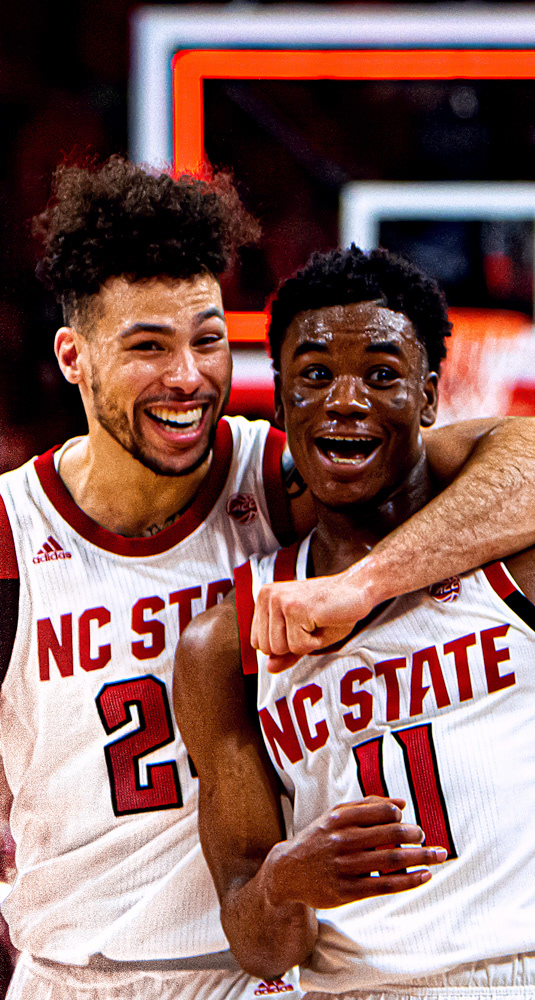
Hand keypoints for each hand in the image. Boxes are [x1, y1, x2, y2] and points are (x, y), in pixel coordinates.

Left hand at [251, 567, 376, 671]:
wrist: (357, 590)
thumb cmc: (331, 611)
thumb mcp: (303, 636)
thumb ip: (285, 652)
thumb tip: (269, 668)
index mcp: (264, 598)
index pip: (257, 642)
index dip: (283, 645)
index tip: (301, 628)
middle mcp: (267, 596)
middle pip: (267, 648)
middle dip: (293, 646)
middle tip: (310, 625)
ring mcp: (280, 601)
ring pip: (280, 649)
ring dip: (305, 644)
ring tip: (316, 623)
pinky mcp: (295, 608)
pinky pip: (298, 646)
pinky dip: (314, 642)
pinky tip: (322, 622)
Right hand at [264, 797, 446, 909]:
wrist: (287, 872)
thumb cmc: (318, 839)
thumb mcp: (334, 816)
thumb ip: (367, 806)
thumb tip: (402, 804)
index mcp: (340, 818)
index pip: (383, 812)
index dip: (400, 816)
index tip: (408, 822)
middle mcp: (343, 840)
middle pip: (392, 835)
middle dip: (417, 835)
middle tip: (426, 837)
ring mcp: (346, 867)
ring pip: (393, 860)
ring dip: (421, 857)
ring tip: (439, 855)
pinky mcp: (348, 891)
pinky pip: (386, 884)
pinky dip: (409, 880)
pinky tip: (425, 876)